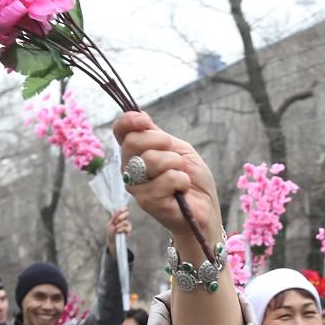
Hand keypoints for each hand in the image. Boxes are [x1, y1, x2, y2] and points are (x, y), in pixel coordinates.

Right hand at [112, 112, 221, 250]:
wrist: (204, 208)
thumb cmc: (192, 179)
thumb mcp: (178, 149)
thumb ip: (157, 135)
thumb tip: (140, 116)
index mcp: (136, 153)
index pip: (120, 130)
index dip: (129, 120)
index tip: (144, 120)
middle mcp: (130, 169)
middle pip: (132, 142)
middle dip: (161, 141)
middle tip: (175, 156)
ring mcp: (136, 186)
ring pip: (151, 159)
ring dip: (175, 164)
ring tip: (181, 175)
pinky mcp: (146, 202)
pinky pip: (167, 179)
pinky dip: (182, 180)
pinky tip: (182, 190)